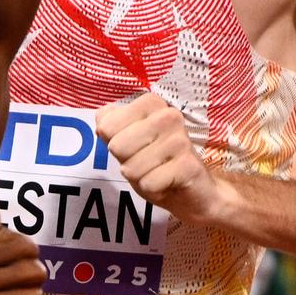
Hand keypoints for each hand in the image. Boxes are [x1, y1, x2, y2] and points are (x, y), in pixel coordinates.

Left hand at [95, 93, 224, 225]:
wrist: (194, 191)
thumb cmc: (156, 162)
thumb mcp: (127, 141)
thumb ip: (110, 125)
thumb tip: (102, 119)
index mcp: (152, 103)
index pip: (106, 126)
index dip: (114, 144)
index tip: (136, 146)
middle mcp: (169, 115)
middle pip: (116, 147)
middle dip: (126, 162)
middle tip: (147, 162)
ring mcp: (180, 140)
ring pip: (131, 168)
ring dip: (140, 177)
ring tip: (157, 172)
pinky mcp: (187, 165)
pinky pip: (148, 183)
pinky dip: (153, 189)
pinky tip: (168, 182)